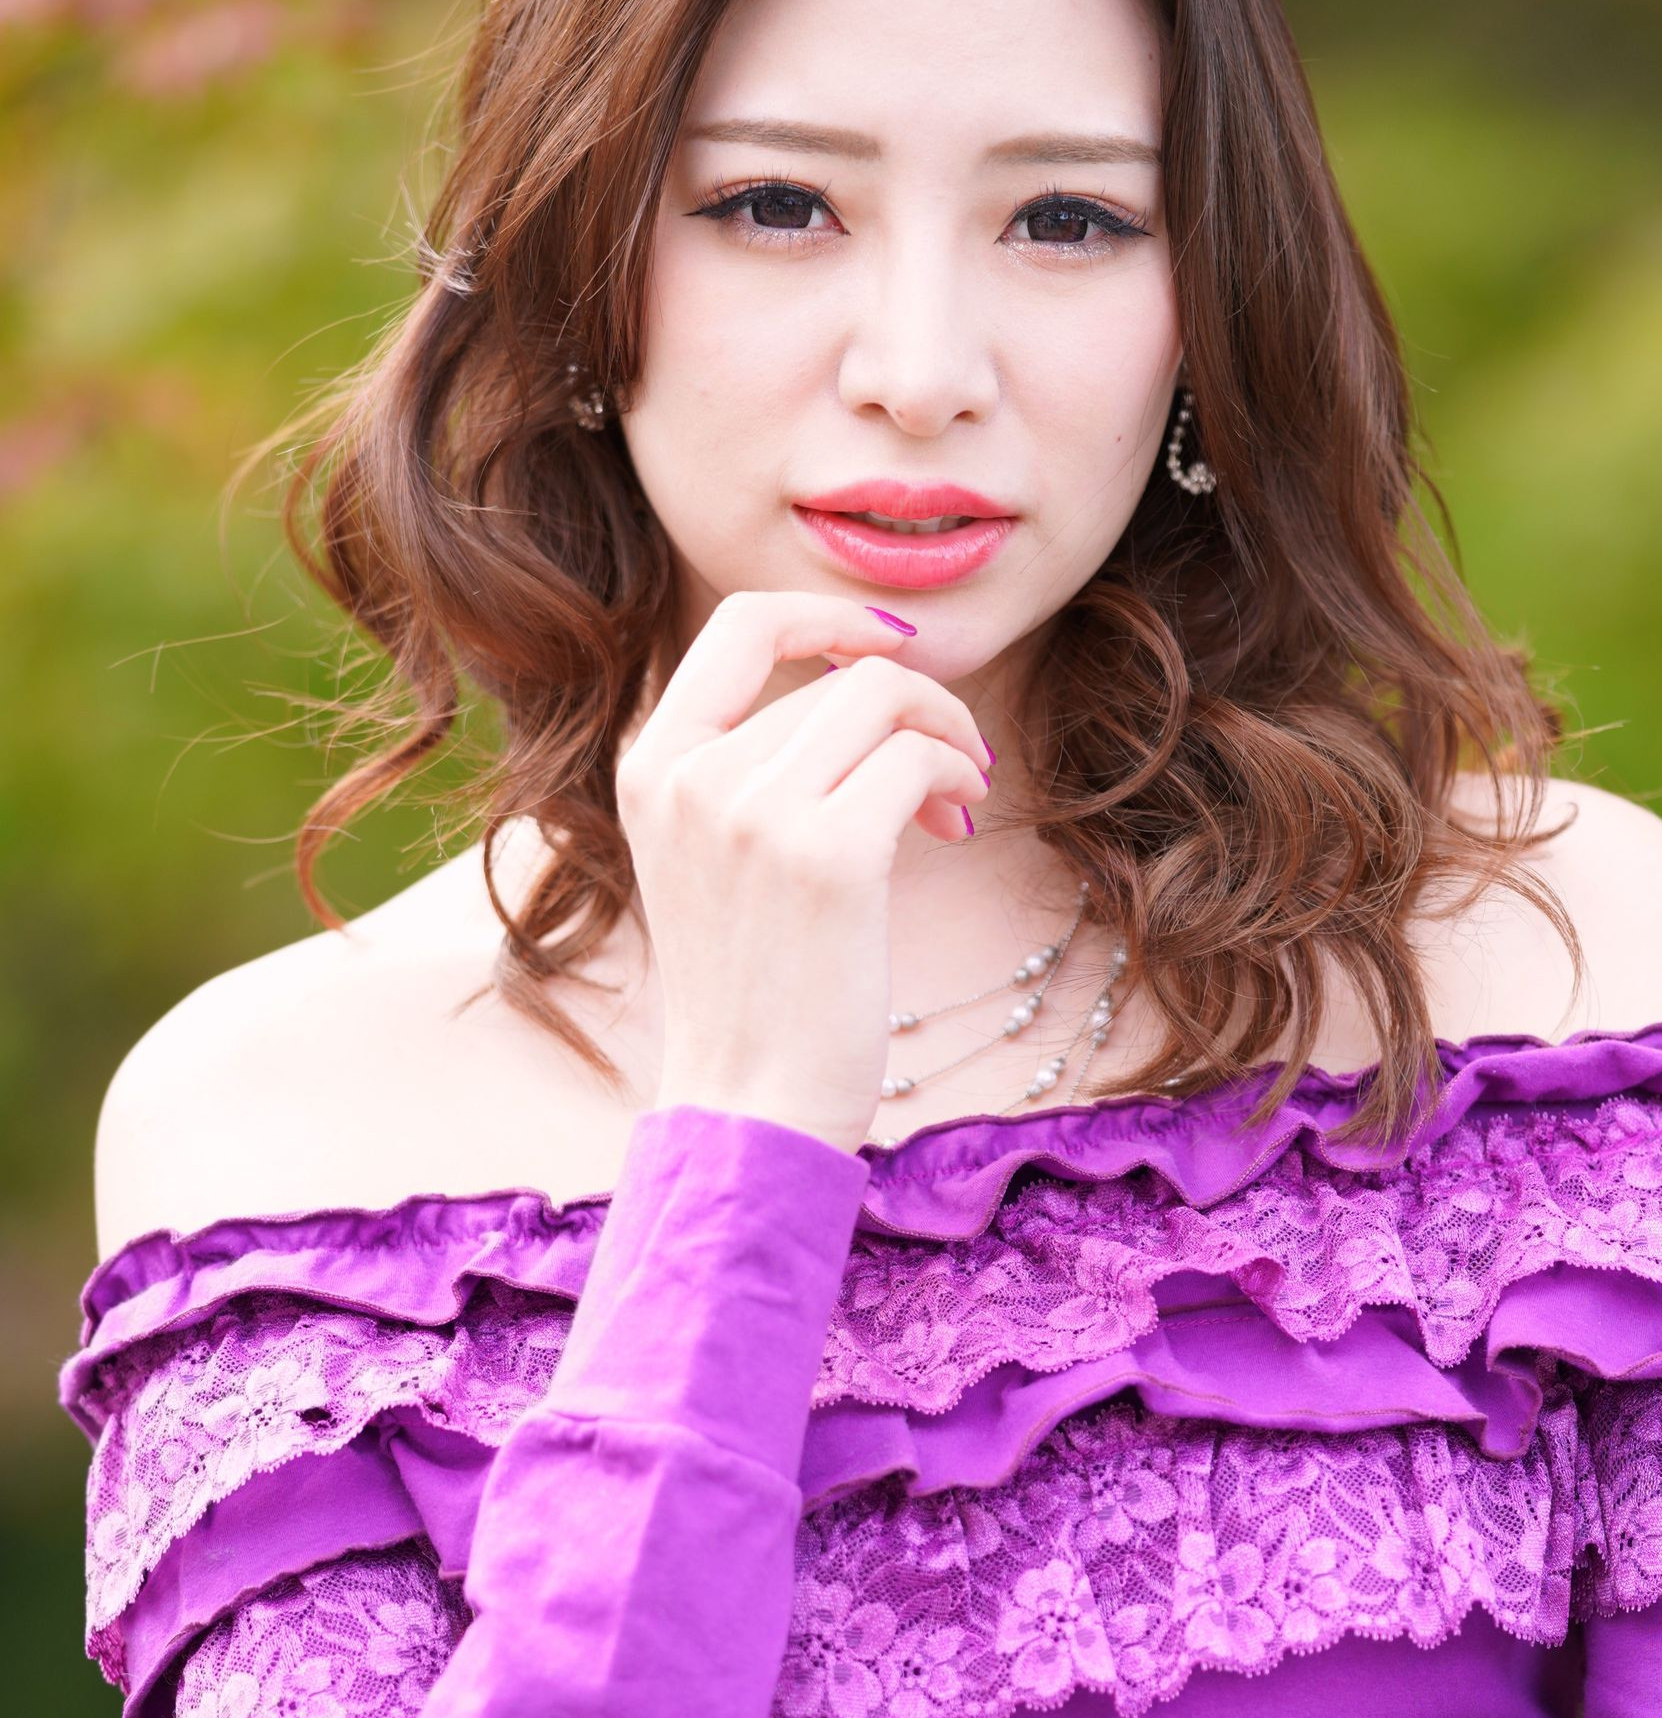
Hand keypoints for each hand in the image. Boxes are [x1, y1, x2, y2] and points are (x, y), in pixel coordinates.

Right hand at [616, 592, 992, 1150]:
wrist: (750, 1104)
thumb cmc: (751, 990)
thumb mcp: (712, 857)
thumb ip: (748, 767)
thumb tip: (864, 677)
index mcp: (649, 765)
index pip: (742, 623)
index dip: (831, 613)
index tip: (891, 643)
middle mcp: (689, 775)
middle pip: (841, 670)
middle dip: (919, 700)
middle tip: (951, 762)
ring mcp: (753, 811)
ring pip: (885, 700)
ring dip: (946, 735)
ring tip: (957, 796)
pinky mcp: (827, 854)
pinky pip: (916, 760)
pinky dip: (955, 777)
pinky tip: (957, 824)